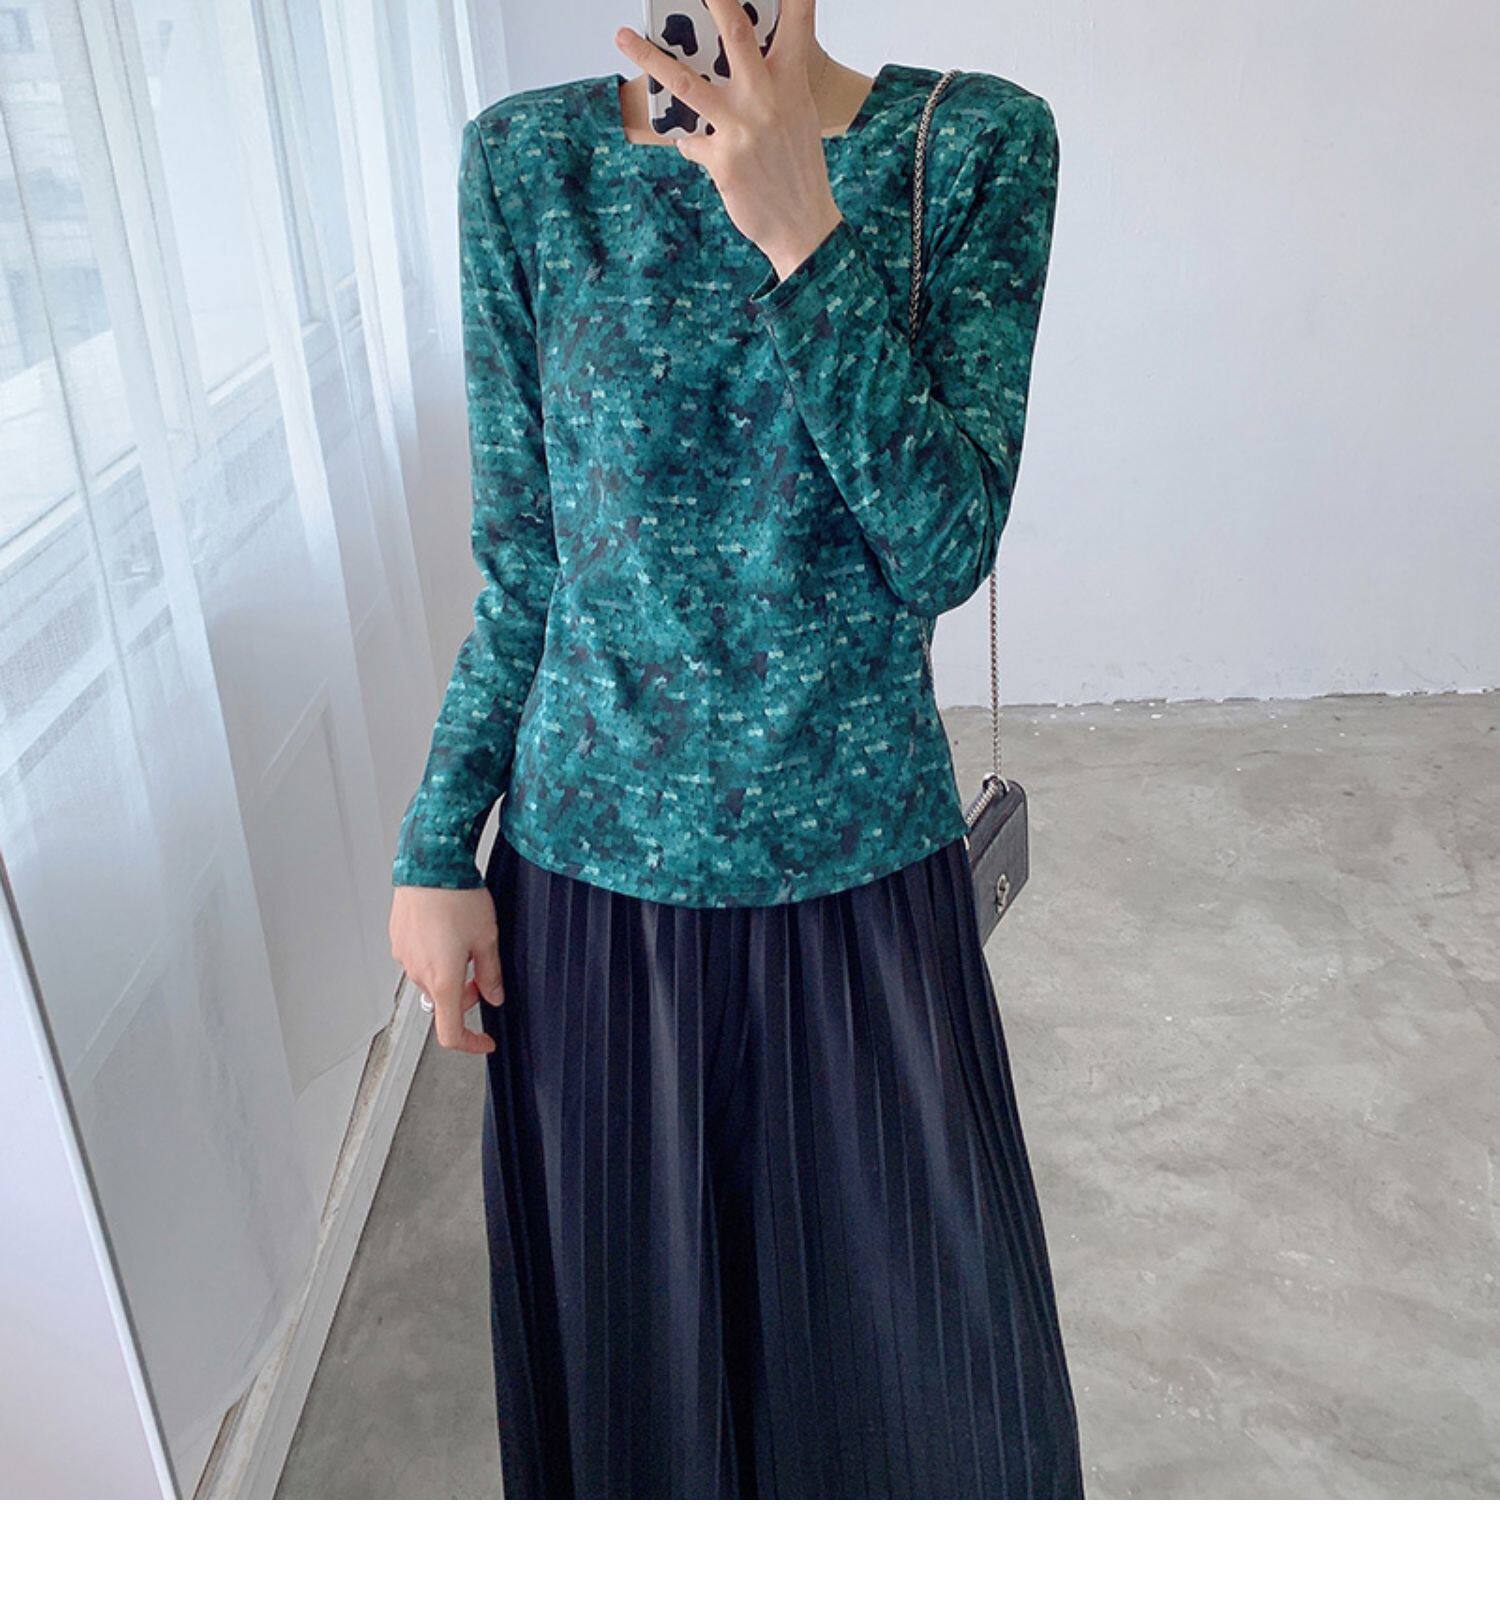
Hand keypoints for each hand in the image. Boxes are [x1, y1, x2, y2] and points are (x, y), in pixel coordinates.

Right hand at [389, 885, 504, 1054]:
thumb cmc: (457, 897)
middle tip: (483, 971)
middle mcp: (418, 973)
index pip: (451, 1033)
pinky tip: (447, 930)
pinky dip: (435, 956)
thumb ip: (491, 974)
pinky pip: (419, 959)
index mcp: (443, 980)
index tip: (485, 1040)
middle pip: (443, 1002)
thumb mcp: (487, 938)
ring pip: (431, 979)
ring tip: (465, 940)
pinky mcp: (398, 940)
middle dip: (465, 995)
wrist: (428, 863)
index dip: (471, 1044)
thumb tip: (494, 996)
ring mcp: (404, 957)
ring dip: (449, 973)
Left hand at [614, 0, 843, 280]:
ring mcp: (742, 129)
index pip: (797, 23)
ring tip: (621, 37)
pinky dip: (689, 142)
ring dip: (649, 58)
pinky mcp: (721, 161)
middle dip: (715, 0)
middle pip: (736, 35)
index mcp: (791, 83)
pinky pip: (689, 140)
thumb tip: (742, 61)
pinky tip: (697, 146)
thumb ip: (774, 83)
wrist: (803, 226)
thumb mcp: (799, 116)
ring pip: (686, 83)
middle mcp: (767, 100)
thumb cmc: (798, 168)